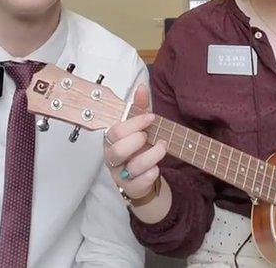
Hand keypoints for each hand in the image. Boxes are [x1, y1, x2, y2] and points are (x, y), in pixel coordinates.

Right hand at [103, 85, 166, 199]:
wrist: (144, 175)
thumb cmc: (140, 147)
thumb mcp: (141, 126)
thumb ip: (140, 108)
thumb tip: (142, 86)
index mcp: (112, 140)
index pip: (115, 131)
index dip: (134, 123)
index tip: (151, 117)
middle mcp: (113, 158)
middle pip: (117, 150)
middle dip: (137, 141)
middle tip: (149, 136)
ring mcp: (120, 174)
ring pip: (131, 168)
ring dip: (151, 156)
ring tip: (162, 147)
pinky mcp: (130, 188)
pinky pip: (138, 184)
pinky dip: (150, 175)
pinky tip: (156, 168)